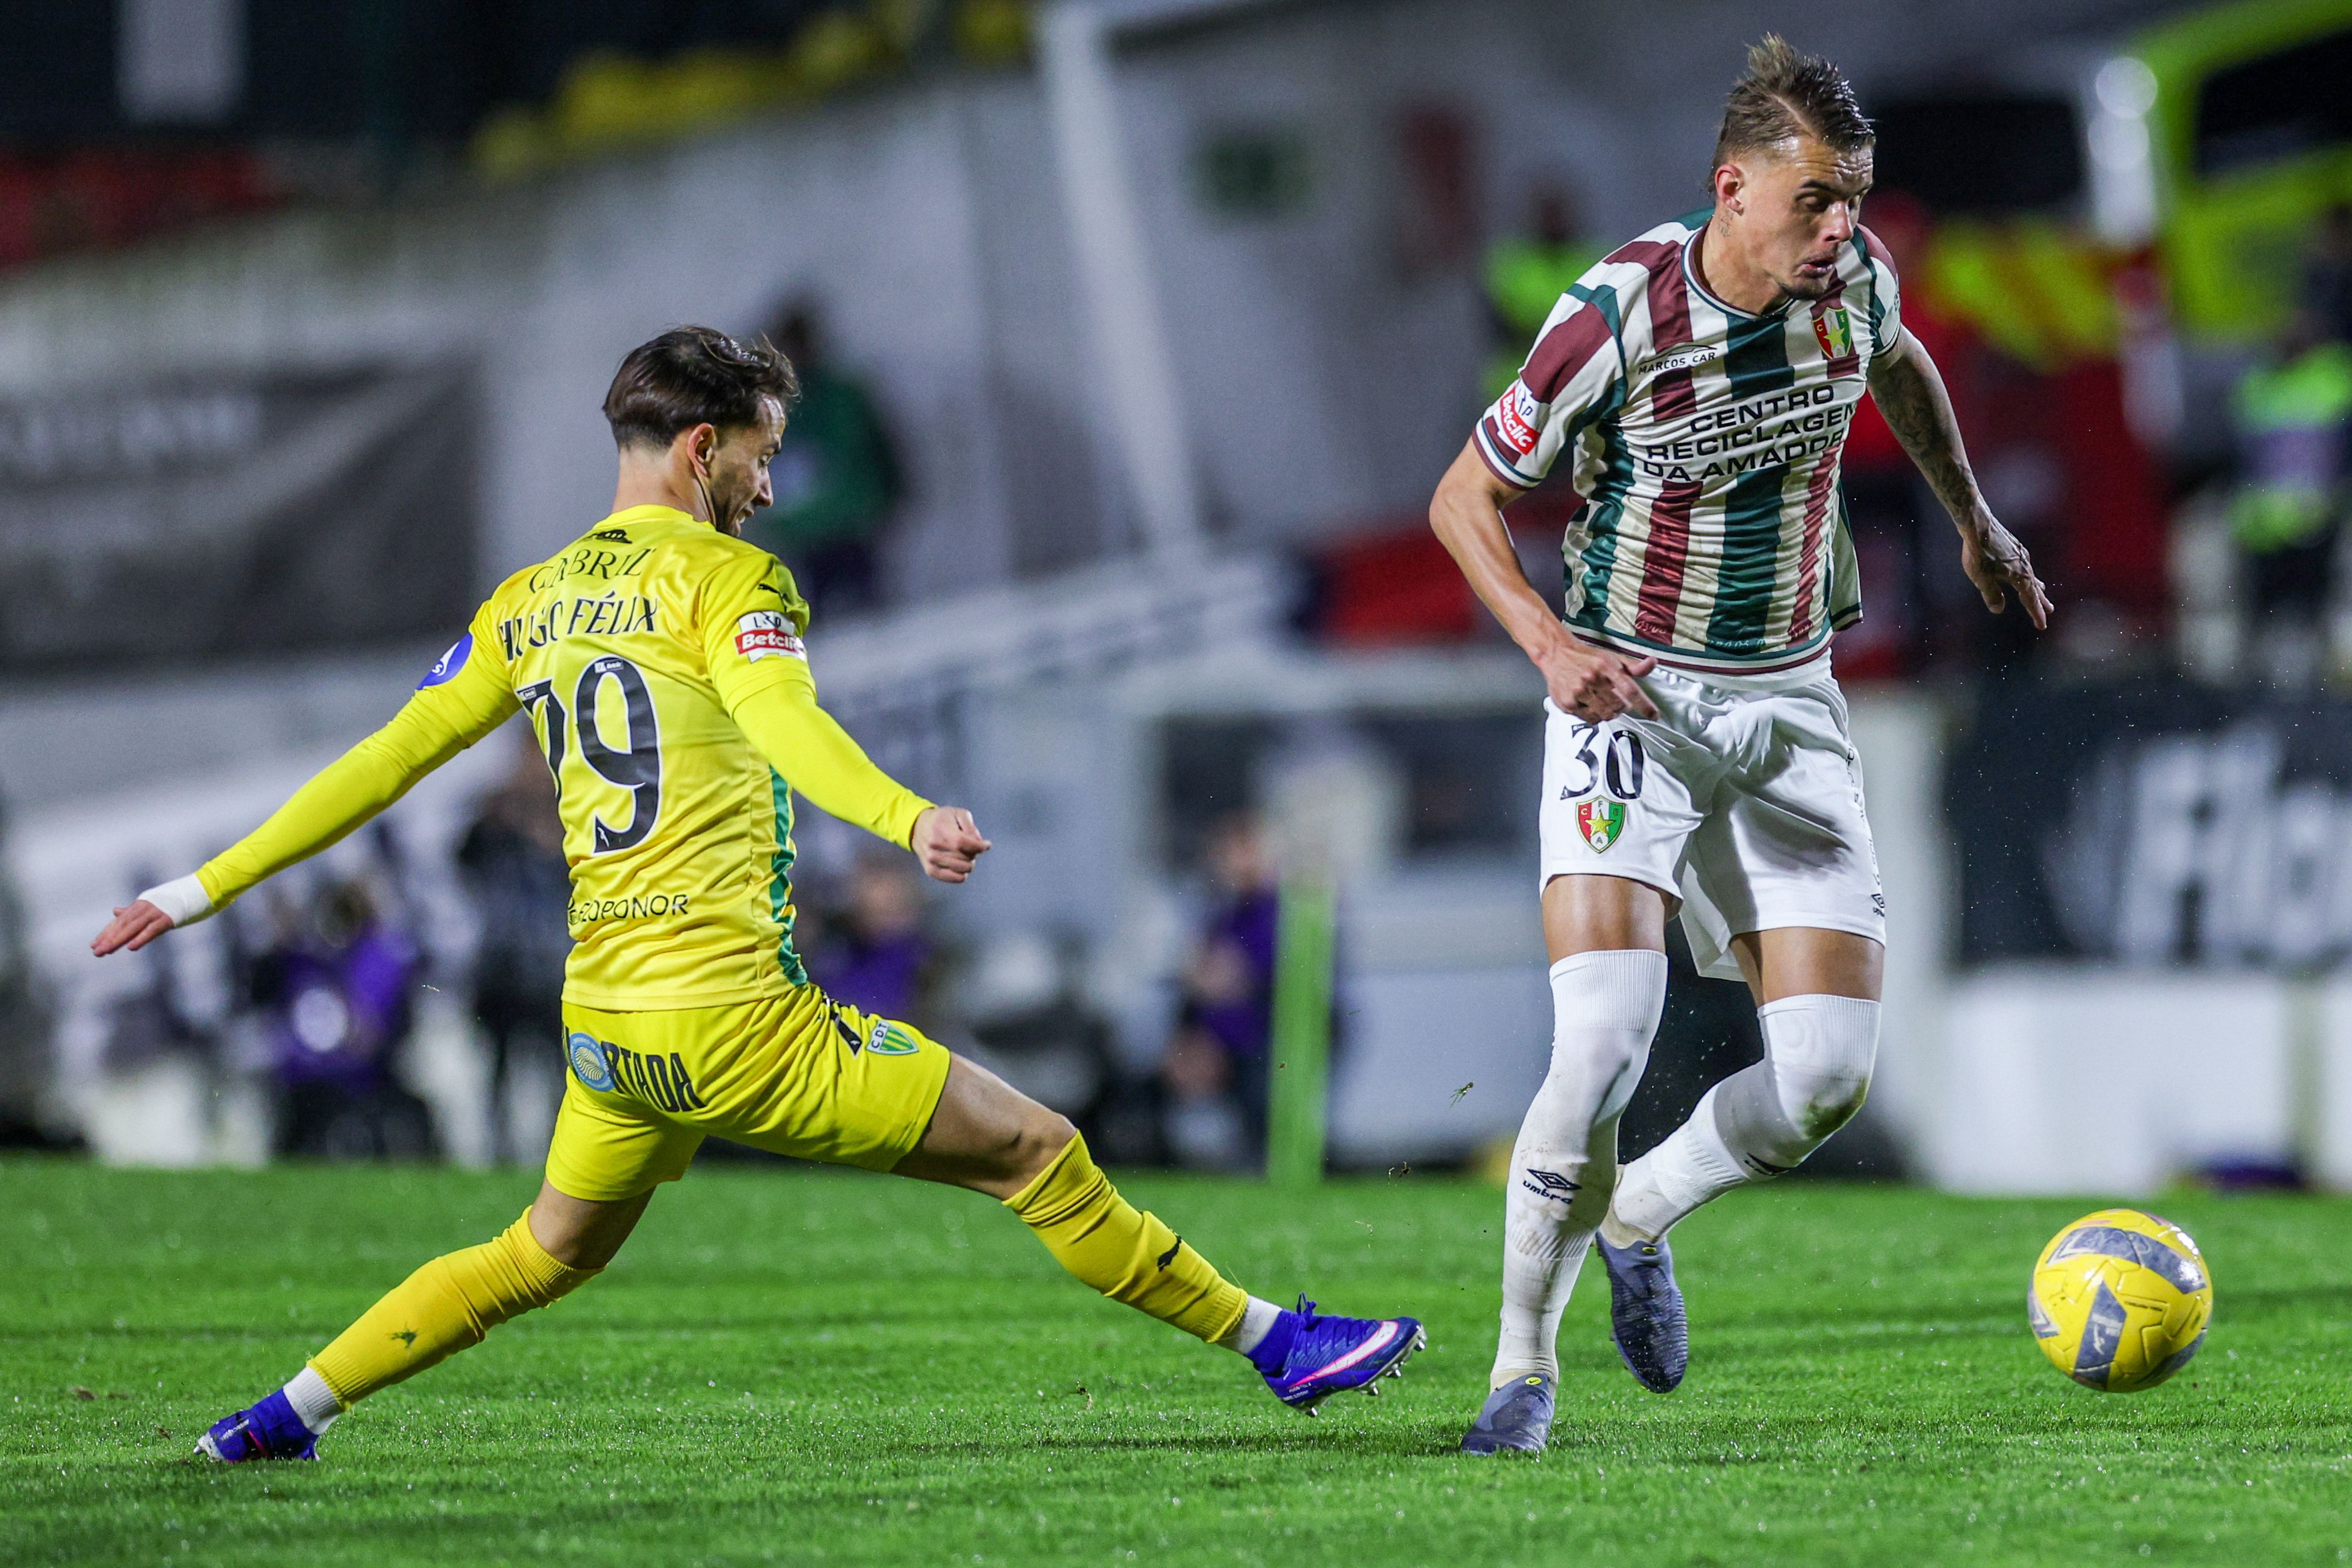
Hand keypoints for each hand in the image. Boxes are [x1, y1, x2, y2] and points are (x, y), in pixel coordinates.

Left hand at [91, 900, 174, 955]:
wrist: (188, 895)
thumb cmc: (166, 903)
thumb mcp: (146, 907)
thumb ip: (130, 912)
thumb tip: (115, 911)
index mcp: (137, 907)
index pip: (118, 922)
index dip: (106, 933)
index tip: (93, 945)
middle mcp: (143, 909)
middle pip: (122, 926)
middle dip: (108, 939)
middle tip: (96, 951)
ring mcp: (154, 914)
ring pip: (132, 928)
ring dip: (118, 939)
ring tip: (106, 950)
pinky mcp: (166, 920)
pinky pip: (151, 930)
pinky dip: (141, 938)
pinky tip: (131, 947)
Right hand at [912, 805, 990, 883]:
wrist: (918, 827)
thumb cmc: (942, 819)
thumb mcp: (958, 814)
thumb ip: (971, 827)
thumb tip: (980, 844)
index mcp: (941, 829)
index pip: (963, 843)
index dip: (979, 846)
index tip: (987, 845)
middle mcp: (934, 846)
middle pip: (965, 857)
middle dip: (974, 852)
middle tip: (971, 847)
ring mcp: (931, 860)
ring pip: (963, 869)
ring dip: (969, 863)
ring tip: (965, 855)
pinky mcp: (930, 870)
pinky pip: (955, 878)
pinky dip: (963, 874)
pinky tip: (962, 865)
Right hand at [1533, 633, 1657, 721]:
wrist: (1557, 654)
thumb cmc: (1586, 657)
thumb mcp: (1612, 658)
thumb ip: (1634, 666)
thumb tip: (1652, 663)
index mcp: (1606, 667)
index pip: (1630, 689)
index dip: (1644, 705)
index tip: (1654, 715)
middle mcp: (1592, 679)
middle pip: (1618, 706)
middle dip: (1623, 707)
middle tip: (1619, 703)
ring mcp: (1579, 692)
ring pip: (1605, 715)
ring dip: (1610, 713)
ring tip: (1605, 704)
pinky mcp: (1568, 703)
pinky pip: (1590, 719)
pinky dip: (1596, 716)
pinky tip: (1593, 706)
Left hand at [1960, 513, 2051, 629]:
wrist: (1979, 525)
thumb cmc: (1978, 553)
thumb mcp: (1981, 578)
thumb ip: (1991, 595)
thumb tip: (1998, 610)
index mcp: (2019, 577)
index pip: (2030, 600)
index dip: (2036, 614)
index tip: (2042, 625)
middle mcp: (2025, 566)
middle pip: (2035, 589)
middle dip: (2041, 601)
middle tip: (2051, 610)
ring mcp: (2022, 556)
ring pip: (2032, 575)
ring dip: (2037, 586)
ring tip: (2043, 592)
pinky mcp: (2016, 548)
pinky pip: (2026, 565)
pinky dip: (2029, 573)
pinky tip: (2025, 571)